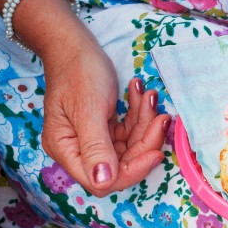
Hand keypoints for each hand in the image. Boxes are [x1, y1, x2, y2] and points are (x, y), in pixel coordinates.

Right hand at [40, 34, 169, 196]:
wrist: (75, 45)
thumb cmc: (77, 72)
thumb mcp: (88, 108)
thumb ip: (96, 147)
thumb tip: (103, 183)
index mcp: (66, 149)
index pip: (102, 180)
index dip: (132, 171)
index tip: (156, 153)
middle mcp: (79, 149)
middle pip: (122, 163)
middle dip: (145, 141)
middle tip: (162, 118)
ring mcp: (94, 138)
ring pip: (131, 145)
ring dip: (145, 122)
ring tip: (150, 97)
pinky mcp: (106, 128)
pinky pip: (130, 130)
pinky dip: (139, 114)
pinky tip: (142, 94)